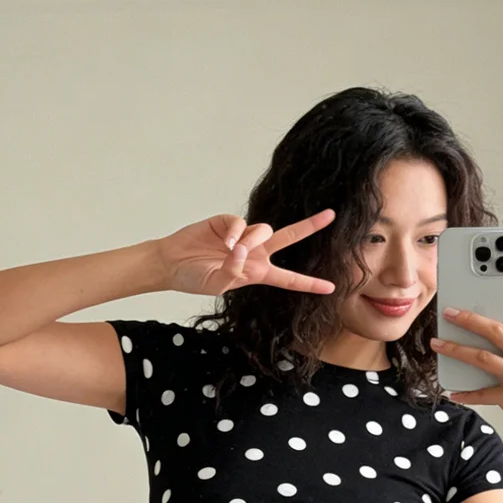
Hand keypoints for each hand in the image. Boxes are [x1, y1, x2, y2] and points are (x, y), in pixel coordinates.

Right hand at [157, 210, 336, 298]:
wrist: (171, 263)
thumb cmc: (194, 278)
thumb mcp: (216, 285)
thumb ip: (232, 272)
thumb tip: (242, 251)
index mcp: (257, 273)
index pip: (288, 279)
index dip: (309, 283)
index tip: (331, 287)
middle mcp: (254, 253)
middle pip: (288, 238)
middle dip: (309, 226)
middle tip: (331, 215)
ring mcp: (241, 236)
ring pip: (263, 230)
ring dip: (252, 239)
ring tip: (232, 249)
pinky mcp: (226, 222)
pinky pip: (239, 222)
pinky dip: (234, 231)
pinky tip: (223, 241)